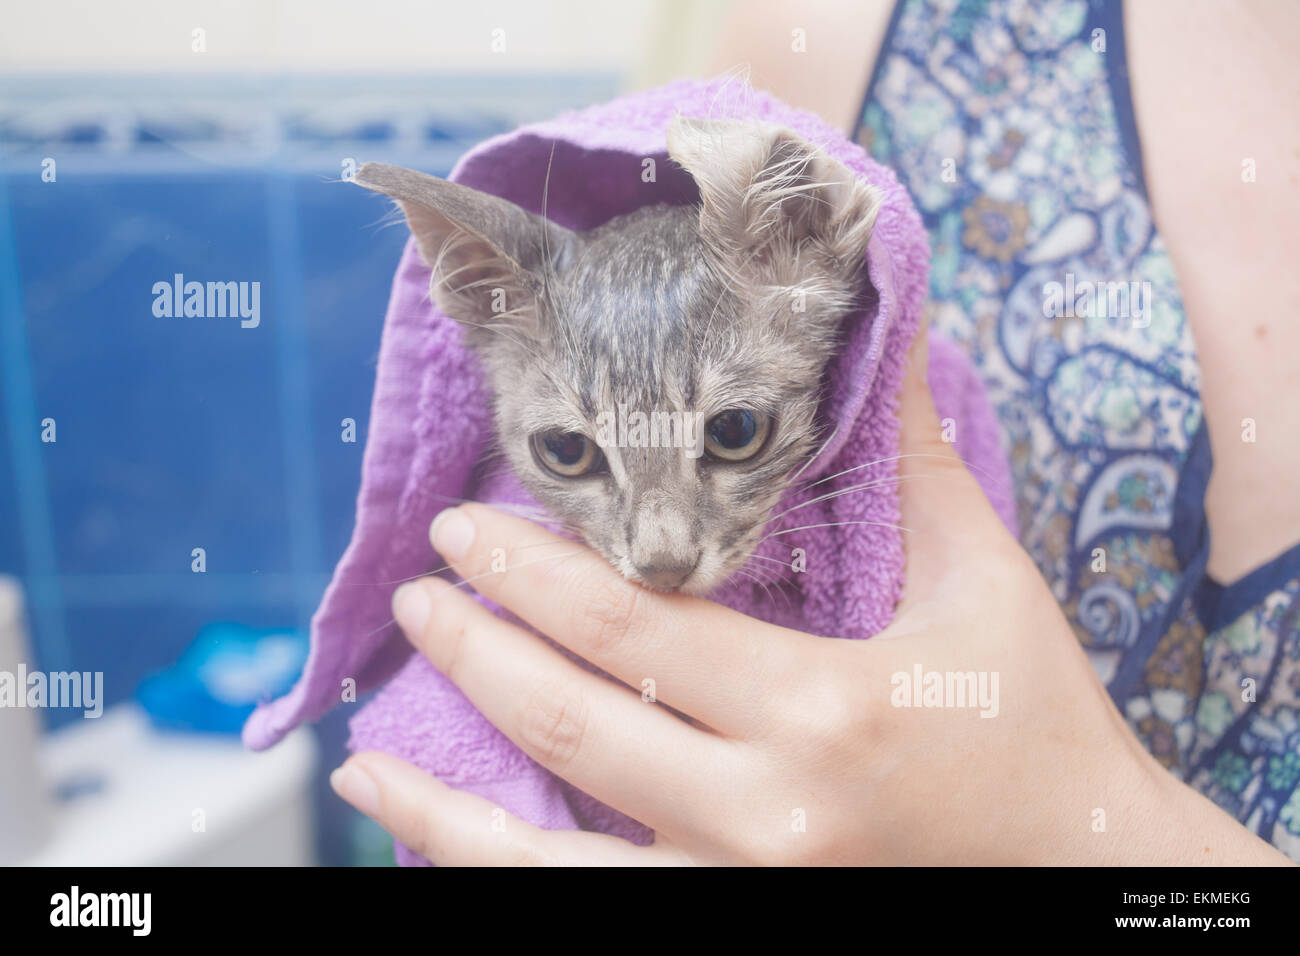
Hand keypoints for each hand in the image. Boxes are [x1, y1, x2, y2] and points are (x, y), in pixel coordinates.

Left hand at [329, 332, 1291, 865]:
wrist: (1083, 869)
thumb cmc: (1035, 726)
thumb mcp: (983, 584)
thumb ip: (915, 460)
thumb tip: (889, 331)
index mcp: (825, 711)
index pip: (635, 626)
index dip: (533, 573)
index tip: (467, 529)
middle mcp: (767, 816)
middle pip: (573, 725)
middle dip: (476, 651)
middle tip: (421, 598)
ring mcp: (740, 891)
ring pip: (548, 862)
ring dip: (441, 804)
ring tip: (364, 760)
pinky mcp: (731, 927)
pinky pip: (588, 911)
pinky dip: (494, 877)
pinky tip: (436, 845)